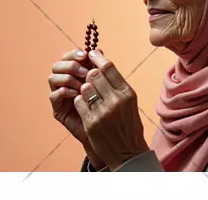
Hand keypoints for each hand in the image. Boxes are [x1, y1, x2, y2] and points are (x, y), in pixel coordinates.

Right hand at [48, 48, 105, 168]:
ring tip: (81, 86)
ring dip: (67, 78)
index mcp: (78, 73)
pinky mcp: (58, 110)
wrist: (111, 134)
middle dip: (71, 65)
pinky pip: (53, 95)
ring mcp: (61, 95)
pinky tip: (76, 95)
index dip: (75, 53)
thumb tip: (99, 50)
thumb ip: (103, 69)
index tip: (86, 55)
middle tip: (84, 72)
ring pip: (52, 77)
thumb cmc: (111, 108)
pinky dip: (64, 91)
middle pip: (58, 64)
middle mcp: (67, 82)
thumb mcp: (110, 86)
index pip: (70, 57)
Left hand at [73, 50, 149, 170]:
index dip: (97, 58)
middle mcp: (116, 101)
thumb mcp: (129, 101)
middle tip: (87, 77)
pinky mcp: (91, 123)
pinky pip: (79, 102)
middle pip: (94, 74)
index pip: (109, 67)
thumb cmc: (128, 124)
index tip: (91, 54)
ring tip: (88, 96)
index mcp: (127, 93)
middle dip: (88, 74)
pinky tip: (85, 107)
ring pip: (84, 88)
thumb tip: (101, 56)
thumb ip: (116, 81)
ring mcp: (103, 112)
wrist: (128, 153)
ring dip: (83, 89)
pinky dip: (79, 102)